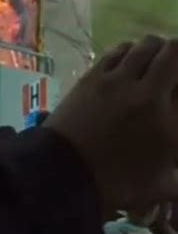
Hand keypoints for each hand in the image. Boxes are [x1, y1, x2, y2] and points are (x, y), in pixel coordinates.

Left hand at [46, 36, 177, 209]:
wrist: (67, 172)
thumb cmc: (117, 184)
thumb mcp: (160, 187)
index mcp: (171, 123)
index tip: (177, 89)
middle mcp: (150, 93)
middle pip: (174, 53)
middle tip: (177, 63)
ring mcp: (120, 80)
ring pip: (146, 46)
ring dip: (156, 48)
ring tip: (157, 57)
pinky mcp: (95, 74)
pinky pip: (119, 50)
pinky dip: (131, 50)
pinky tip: (130, 58)